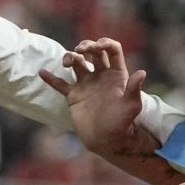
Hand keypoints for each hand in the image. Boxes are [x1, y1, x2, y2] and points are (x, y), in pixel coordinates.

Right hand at [39, 37, 146, 156]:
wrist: (106, 141)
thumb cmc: (122, 124)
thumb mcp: (131, 106)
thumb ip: (134, 89)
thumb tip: (142, 73)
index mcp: (116, 74)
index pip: (112, 50)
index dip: (105, 43)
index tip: (97, 46)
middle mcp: (101, 76)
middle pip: (93, 52)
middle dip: (86, 46)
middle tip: (80, 50)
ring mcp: (86, 84)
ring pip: (76, 63)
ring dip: (70, 57)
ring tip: (66, 64)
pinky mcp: (74, 95)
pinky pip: (60, 84)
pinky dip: (51, 78)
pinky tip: (42, 72)